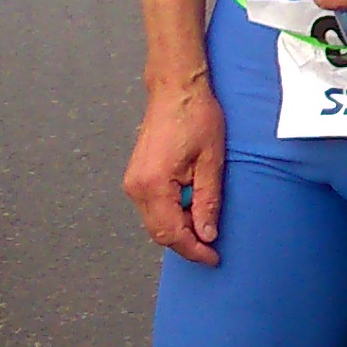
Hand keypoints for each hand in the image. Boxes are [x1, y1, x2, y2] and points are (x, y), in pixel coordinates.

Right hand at [123, 72, 225, 265]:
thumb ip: (207, 201)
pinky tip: (192, 208)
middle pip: (159, 232)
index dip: (194, 250)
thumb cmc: (196, 116)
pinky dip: (171, 215)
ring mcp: (133, 182)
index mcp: (153, 185)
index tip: (214, 258)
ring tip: (206, 223)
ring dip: (179, 228)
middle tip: (213, 245)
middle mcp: (136, 187)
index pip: (172, 233)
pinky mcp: (137, 176)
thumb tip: (206, 235)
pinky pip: (152, 208)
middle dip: (186, 243)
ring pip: (155, 222)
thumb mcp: (211, 161)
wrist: (176, 88)